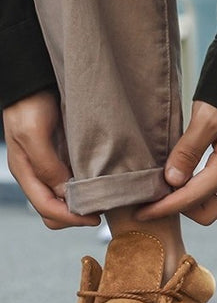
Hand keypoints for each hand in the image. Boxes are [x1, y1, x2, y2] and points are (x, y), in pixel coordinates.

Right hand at [3, 90, 100, 229]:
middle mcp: (38, 175)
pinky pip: (74, 183)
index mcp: (26, 174)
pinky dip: (87, 188)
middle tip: (101, 208)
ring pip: (65, 199)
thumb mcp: (34, 135)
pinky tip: (102, 183)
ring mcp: (51, 168)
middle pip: (54, 211)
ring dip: (83, 203)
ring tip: (104, 198)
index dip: (70, 218)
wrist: (34, 83)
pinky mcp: (63, 159)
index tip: (94, 218)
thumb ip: (47, 166)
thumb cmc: (29, 105)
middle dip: (76, 215)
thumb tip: (64, 194)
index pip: (46, 209)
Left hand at [136, 101, 216, 224]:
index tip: (142, 212)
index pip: (193, 198)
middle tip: (158, 195)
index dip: (164, 208)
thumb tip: (172, 180)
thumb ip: (188, 151)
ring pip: (212, 206)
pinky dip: (194, 194)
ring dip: (189, 203)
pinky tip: (179, 179)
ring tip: (167, 187)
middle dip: (182, 210)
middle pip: (208, 214)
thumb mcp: (205, 119)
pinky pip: (213, 193)